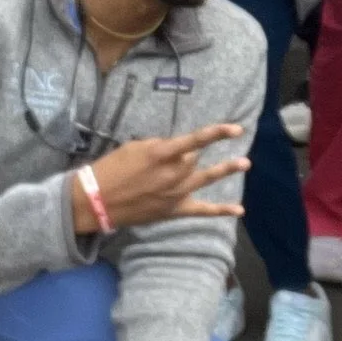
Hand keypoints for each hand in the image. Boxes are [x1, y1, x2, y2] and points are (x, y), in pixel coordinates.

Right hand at [76, 124, 249, 233]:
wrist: (96, 201)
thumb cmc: (111, 169)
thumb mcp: (134, 148)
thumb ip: (160, 147)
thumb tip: (177, 149)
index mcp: (162, 154)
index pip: (196, 141)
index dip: (217, 133)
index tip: (236, 129)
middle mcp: (173, 174)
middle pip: (193, 160)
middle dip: (186, 156)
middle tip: (168, 159)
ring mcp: (175, 194)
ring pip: (205, 179)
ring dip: (226, 170)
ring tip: (245, 163)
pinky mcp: (174, 211)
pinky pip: (202, 211)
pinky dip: (221, 210)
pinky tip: (239, 210)